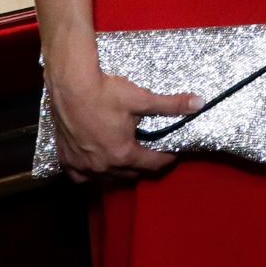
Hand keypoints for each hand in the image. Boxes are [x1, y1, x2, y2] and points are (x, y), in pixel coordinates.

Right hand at [48, 67, 198, 184]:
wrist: (71, 87)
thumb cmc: (106, 93)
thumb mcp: (142, 99)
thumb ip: (171, 105)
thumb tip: (199, 103)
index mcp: (122, 154)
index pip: (151, 164)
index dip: (165, 160)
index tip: (172, 156)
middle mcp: (101, 166)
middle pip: (129, 174)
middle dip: (144, 167)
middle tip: (152, 157)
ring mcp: (82, 166)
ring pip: (105, 179)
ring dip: (119, 173)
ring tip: (129, 161)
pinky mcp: (65, 159)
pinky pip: (81, 177)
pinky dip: (92, 175)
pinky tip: (97, 167)